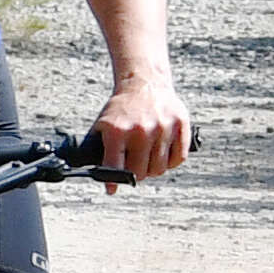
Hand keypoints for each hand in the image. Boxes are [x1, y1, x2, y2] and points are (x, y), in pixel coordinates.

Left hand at [92, 73, 189, 189]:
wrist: (143, 83)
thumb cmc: (122, 108)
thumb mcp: (103, 124)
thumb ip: (99, 148)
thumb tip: (93, 172)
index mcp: (117, 130)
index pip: (114, 166)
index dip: (112, 181)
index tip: (112, 189)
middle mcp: (140, 130)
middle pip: (140, 172)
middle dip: (134, 175)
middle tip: (132, 170)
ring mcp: (162, 128)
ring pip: (160, 168)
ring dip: (152, 170)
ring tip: (147, 161)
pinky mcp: (180, 125)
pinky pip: (179, 158)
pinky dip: (171, 162)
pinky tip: (162, 156)